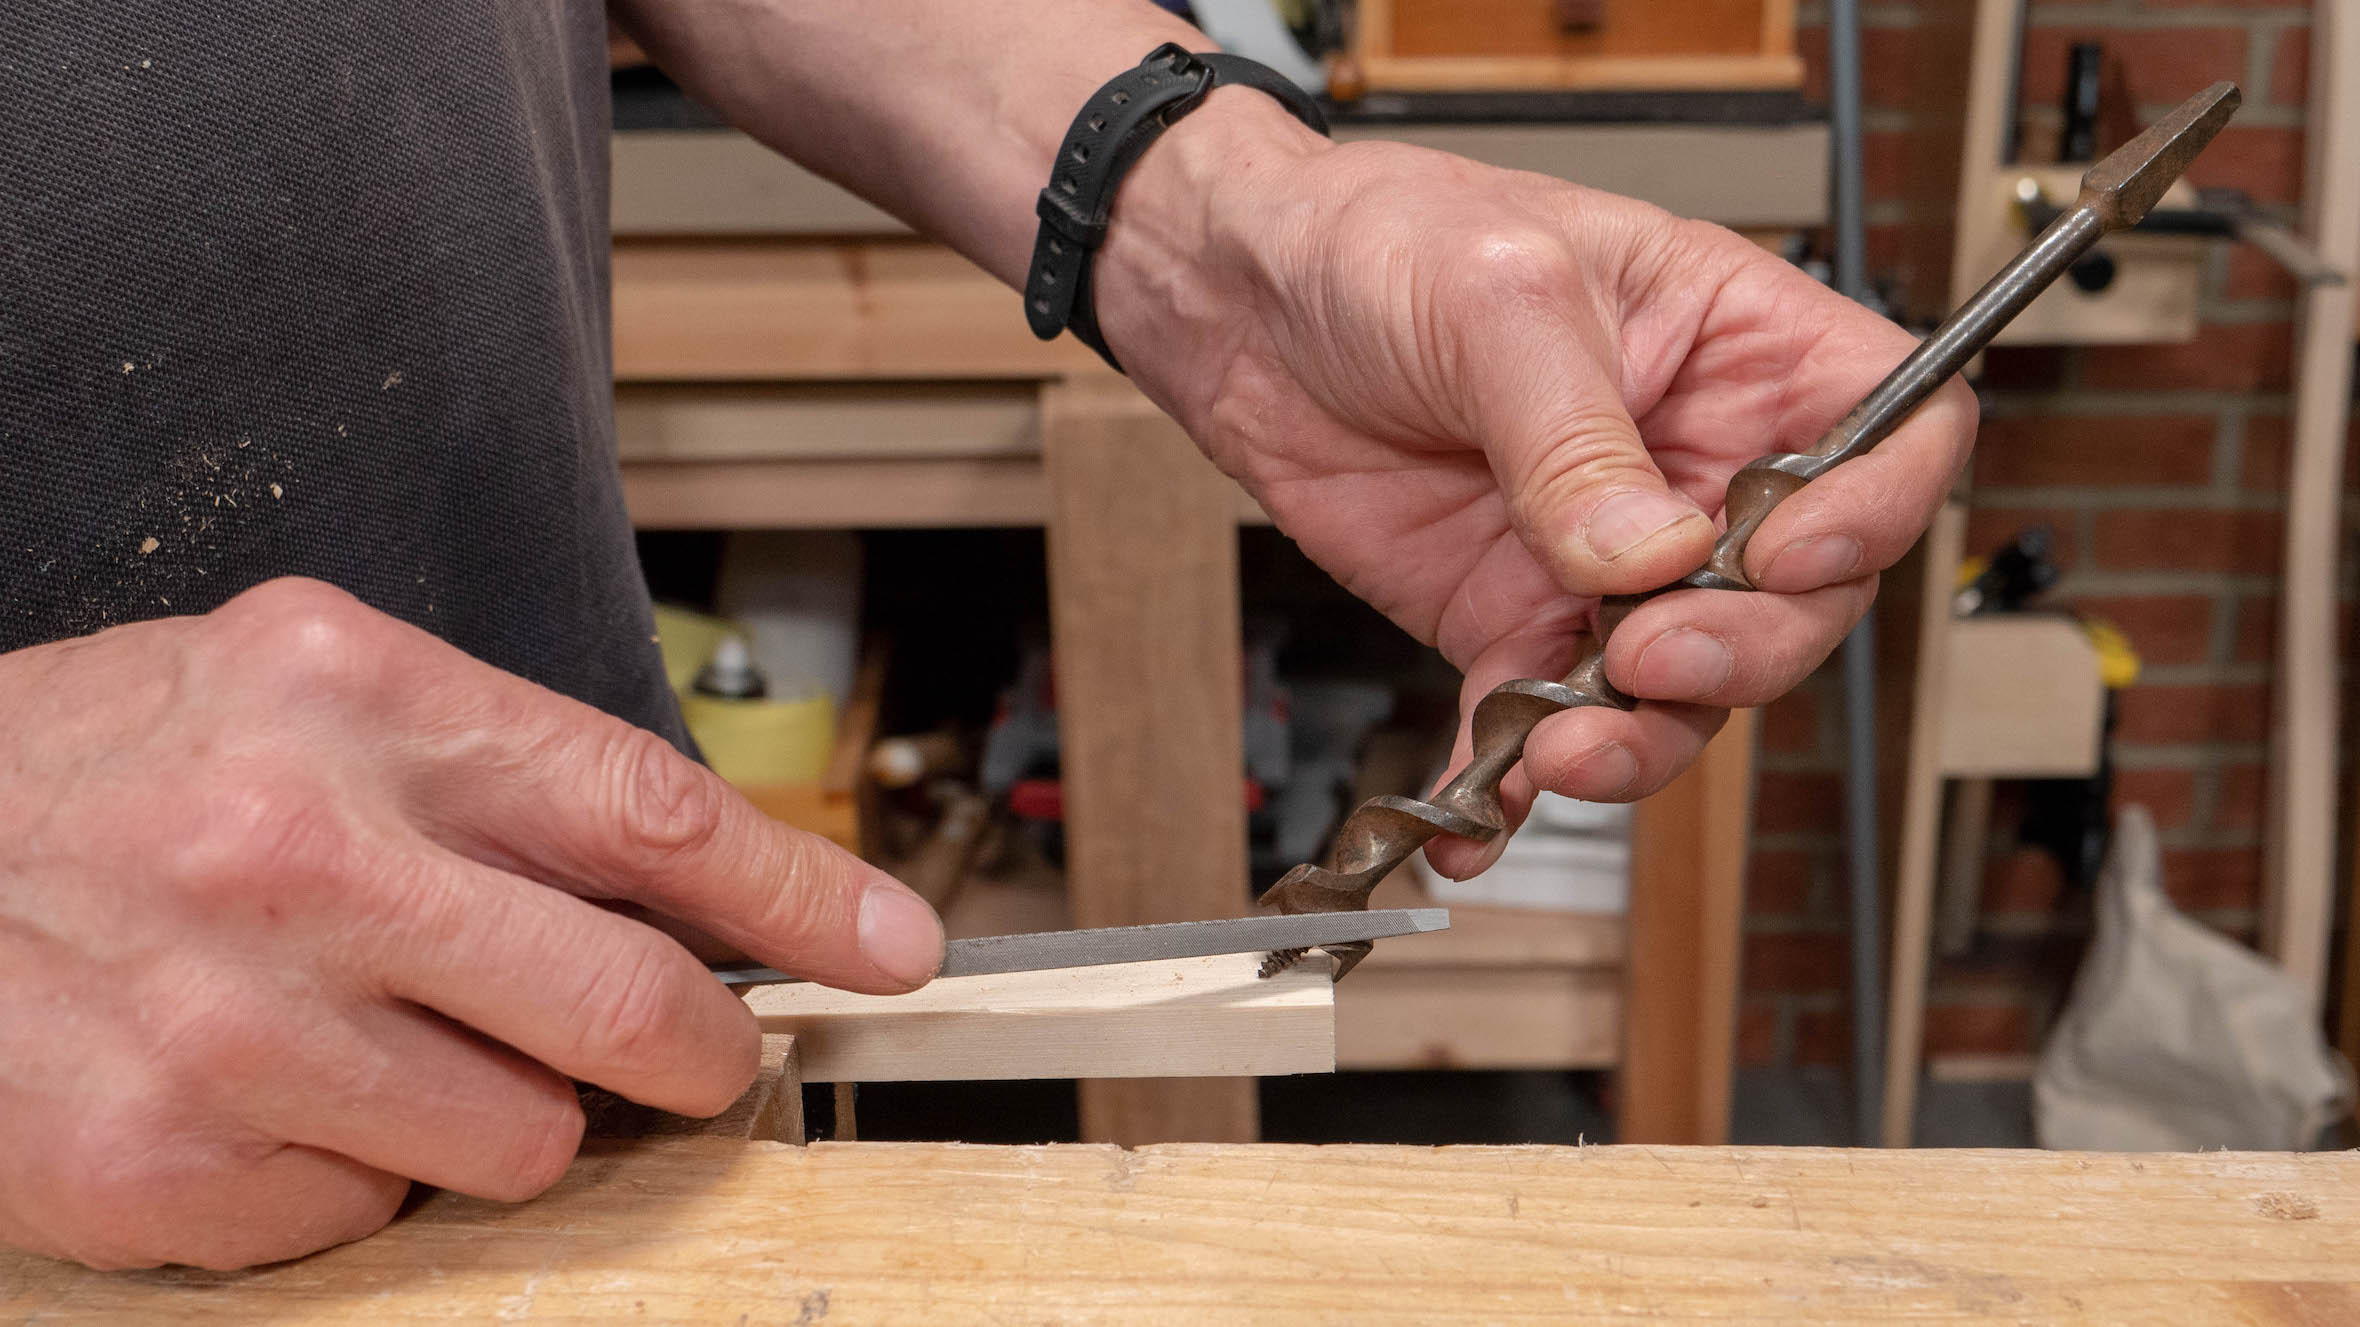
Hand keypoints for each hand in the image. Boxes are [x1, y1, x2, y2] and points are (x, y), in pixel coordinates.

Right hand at [0, 579, 943, 1268]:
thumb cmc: (106, 773)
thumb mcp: (301, 693)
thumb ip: (494, 778)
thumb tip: (698, 900)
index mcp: (352, 698)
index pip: (650, 811)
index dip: (802, 896)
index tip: (893, 949)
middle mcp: (299, 854)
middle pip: (627, 1007)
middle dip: (701, 1055)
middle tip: (700, 1058)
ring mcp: (227, 1024)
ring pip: (524, 1140)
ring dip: (500, 1109)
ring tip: (384, 1038)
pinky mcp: (161, 1164)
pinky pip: (374, 1213)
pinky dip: (358, 1167)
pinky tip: (270, 1092)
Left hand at [1098, 93, 1975, 875]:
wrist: (1241, 300)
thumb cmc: (1383, 239)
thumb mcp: (1497, 298)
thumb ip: (1576, 436)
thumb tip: (1650, 556)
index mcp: (1737, 350)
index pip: (1889, 436)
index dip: (1871, 513)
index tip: (1788, 556)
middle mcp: (1693, 465)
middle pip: (1799, 599)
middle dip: (1740, 652)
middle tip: (1651, 659)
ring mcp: (1607, 558)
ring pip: (1683, 687)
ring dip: (1638, 740)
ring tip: (1562, 754)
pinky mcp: (1514, 619)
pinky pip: (1543, 722)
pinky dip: (1516, 780)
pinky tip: (1478, 815)